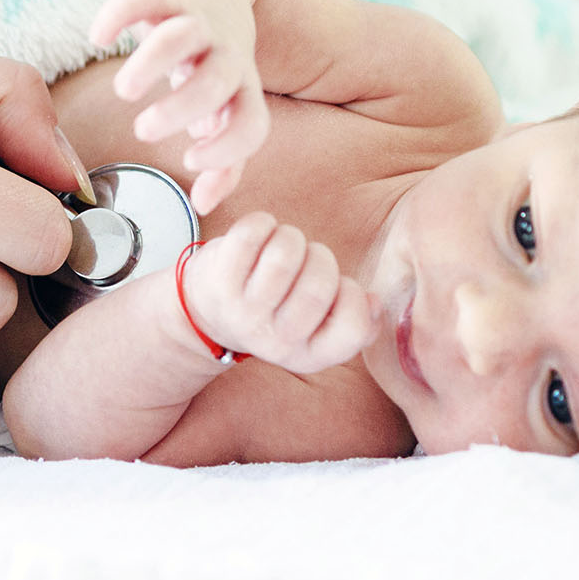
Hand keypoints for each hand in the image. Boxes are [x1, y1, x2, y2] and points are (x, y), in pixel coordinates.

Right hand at [89, 0, 268, 214]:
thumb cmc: (214, 66)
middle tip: (144, 130)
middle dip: (182, 109)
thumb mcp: (225, 112)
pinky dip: (120, 14)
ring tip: (124, 91)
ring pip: (183, 35)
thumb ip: (221, 161)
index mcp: (241, 90)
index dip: (227, 147)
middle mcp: (226, 55)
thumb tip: (203, 205)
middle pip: (219, 79)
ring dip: (153, 63)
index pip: (252, 122)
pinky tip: (99, 36)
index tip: (188, 159)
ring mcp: (199, 23)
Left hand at [178, 212, 377, 372]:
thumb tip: (373, 302)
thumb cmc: (276, 312)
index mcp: (308, 356)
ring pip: (285, 254)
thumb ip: (355, 322)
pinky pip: (254, 231)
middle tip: (307, 260)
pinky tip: (260, 236)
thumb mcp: (317, 331)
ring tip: (282, 246)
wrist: (205, 315)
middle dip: (321, 258)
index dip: (354, 295)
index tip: (336, 287)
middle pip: (320, 286)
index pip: (354, 326)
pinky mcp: (218, 278)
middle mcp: (275, 340)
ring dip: (291, 238)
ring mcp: (243, 310)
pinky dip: (263, 223)